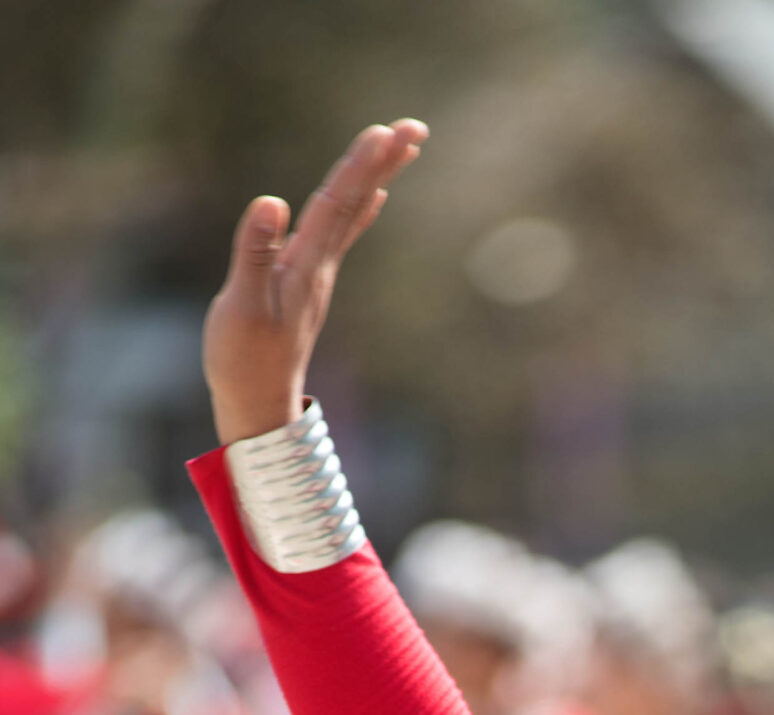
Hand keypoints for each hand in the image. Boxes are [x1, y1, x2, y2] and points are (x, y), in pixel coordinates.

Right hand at [202, 121, 428, 446]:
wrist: (259, 409)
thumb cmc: (242, 362)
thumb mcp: (240, 307)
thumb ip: (255, 253)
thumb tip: (273, 202)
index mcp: (304, 266)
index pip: (335, 205)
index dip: (358, 167)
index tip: (384, 132)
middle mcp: (320, 267)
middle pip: (355, 202)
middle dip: (382, 162)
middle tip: (414, 126)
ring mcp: (318, 275)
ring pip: (353, 213)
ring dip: (377, 176)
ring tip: (402, 144)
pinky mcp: (309, 283)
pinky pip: (342, 234)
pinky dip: (360, 208)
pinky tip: (375, 194)